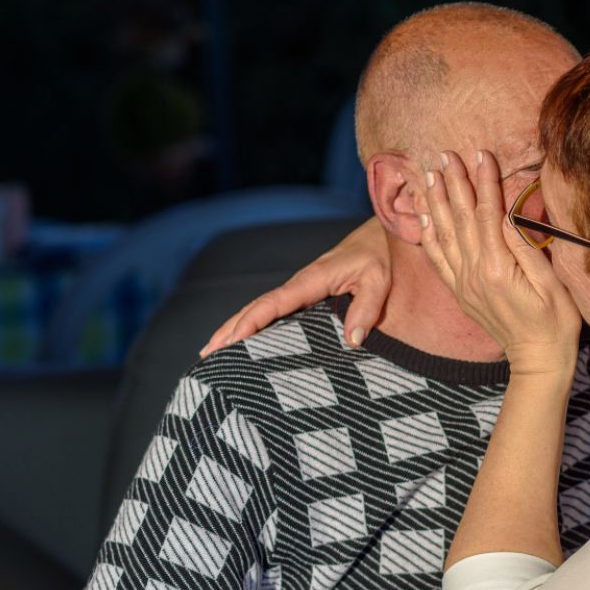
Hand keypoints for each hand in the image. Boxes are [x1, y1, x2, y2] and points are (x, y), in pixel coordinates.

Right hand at [200, 218, 391, 356]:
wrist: (383, 233)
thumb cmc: (380, 255)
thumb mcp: (379, 280)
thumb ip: (367, 308)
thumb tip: (352, 340)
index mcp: (311, 280)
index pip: (273, 303)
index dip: (250, 322)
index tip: (230, 342)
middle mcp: (300, 284)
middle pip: (256, 307)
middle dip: (230, 329)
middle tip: (205, 355)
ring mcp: (302, 289)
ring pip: (261, 309)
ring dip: (236, 327)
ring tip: (213, 352)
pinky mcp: (308, 293)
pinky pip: (276, 310)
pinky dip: (255, 323)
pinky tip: (248, 339)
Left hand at [421, 150, 580, 377]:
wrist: (538, 359)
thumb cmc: (556, 322)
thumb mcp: (551, 284)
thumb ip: (526, 249)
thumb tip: (508, 215)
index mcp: (498, 268)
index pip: (487, 214)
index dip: (484, 182)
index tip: (481, 153)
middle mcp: (474, 274)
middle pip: (460, 218)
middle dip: (453, 182)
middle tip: (444, 153)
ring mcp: (464, 284)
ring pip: (444, 234)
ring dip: (436, 201)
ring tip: (429, 173)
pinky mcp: (460, 292)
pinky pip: (438, 259)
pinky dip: (429, 234)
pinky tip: (424, 215)